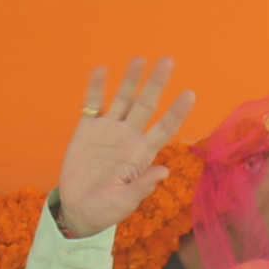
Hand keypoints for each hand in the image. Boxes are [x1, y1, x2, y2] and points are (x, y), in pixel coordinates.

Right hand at [53, 59, 199, 241]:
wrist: (78, 209)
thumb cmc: (106, 210)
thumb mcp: (124, 203)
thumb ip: (142, 186)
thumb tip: (164, 171)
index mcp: (142, 154)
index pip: (164, 129)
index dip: (176, 112)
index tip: (190, 94)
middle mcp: (128, 137)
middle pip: (145, 106)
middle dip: (156, 84)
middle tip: (168, 61)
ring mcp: (108, 131)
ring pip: (122, 99)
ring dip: (131, 80)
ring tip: (140, 59)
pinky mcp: (87, 130)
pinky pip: (92, 105)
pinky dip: (96, 88)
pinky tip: (102, 70)